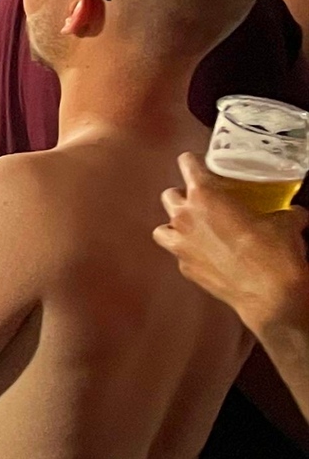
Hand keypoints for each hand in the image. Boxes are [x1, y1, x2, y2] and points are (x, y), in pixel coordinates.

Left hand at [155, 153, 308, 334]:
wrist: (271, 297)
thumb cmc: (275, 255)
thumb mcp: (286, 223)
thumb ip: (285, 211)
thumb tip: (294, 212)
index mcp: (205, 196)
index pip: (186, 164)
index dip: (193, 161)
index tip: (200, 164)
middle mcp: (185, 217)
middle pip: (170, 195)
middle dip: (184, 196)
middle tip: (204, 200)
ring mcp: (180, 245)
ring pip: (162, 227)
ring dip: (176, 225)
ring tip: (195, 228)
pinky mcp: (184, 268)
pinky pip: (178, 254)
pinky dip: (188, 252)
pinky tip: (206, 254)